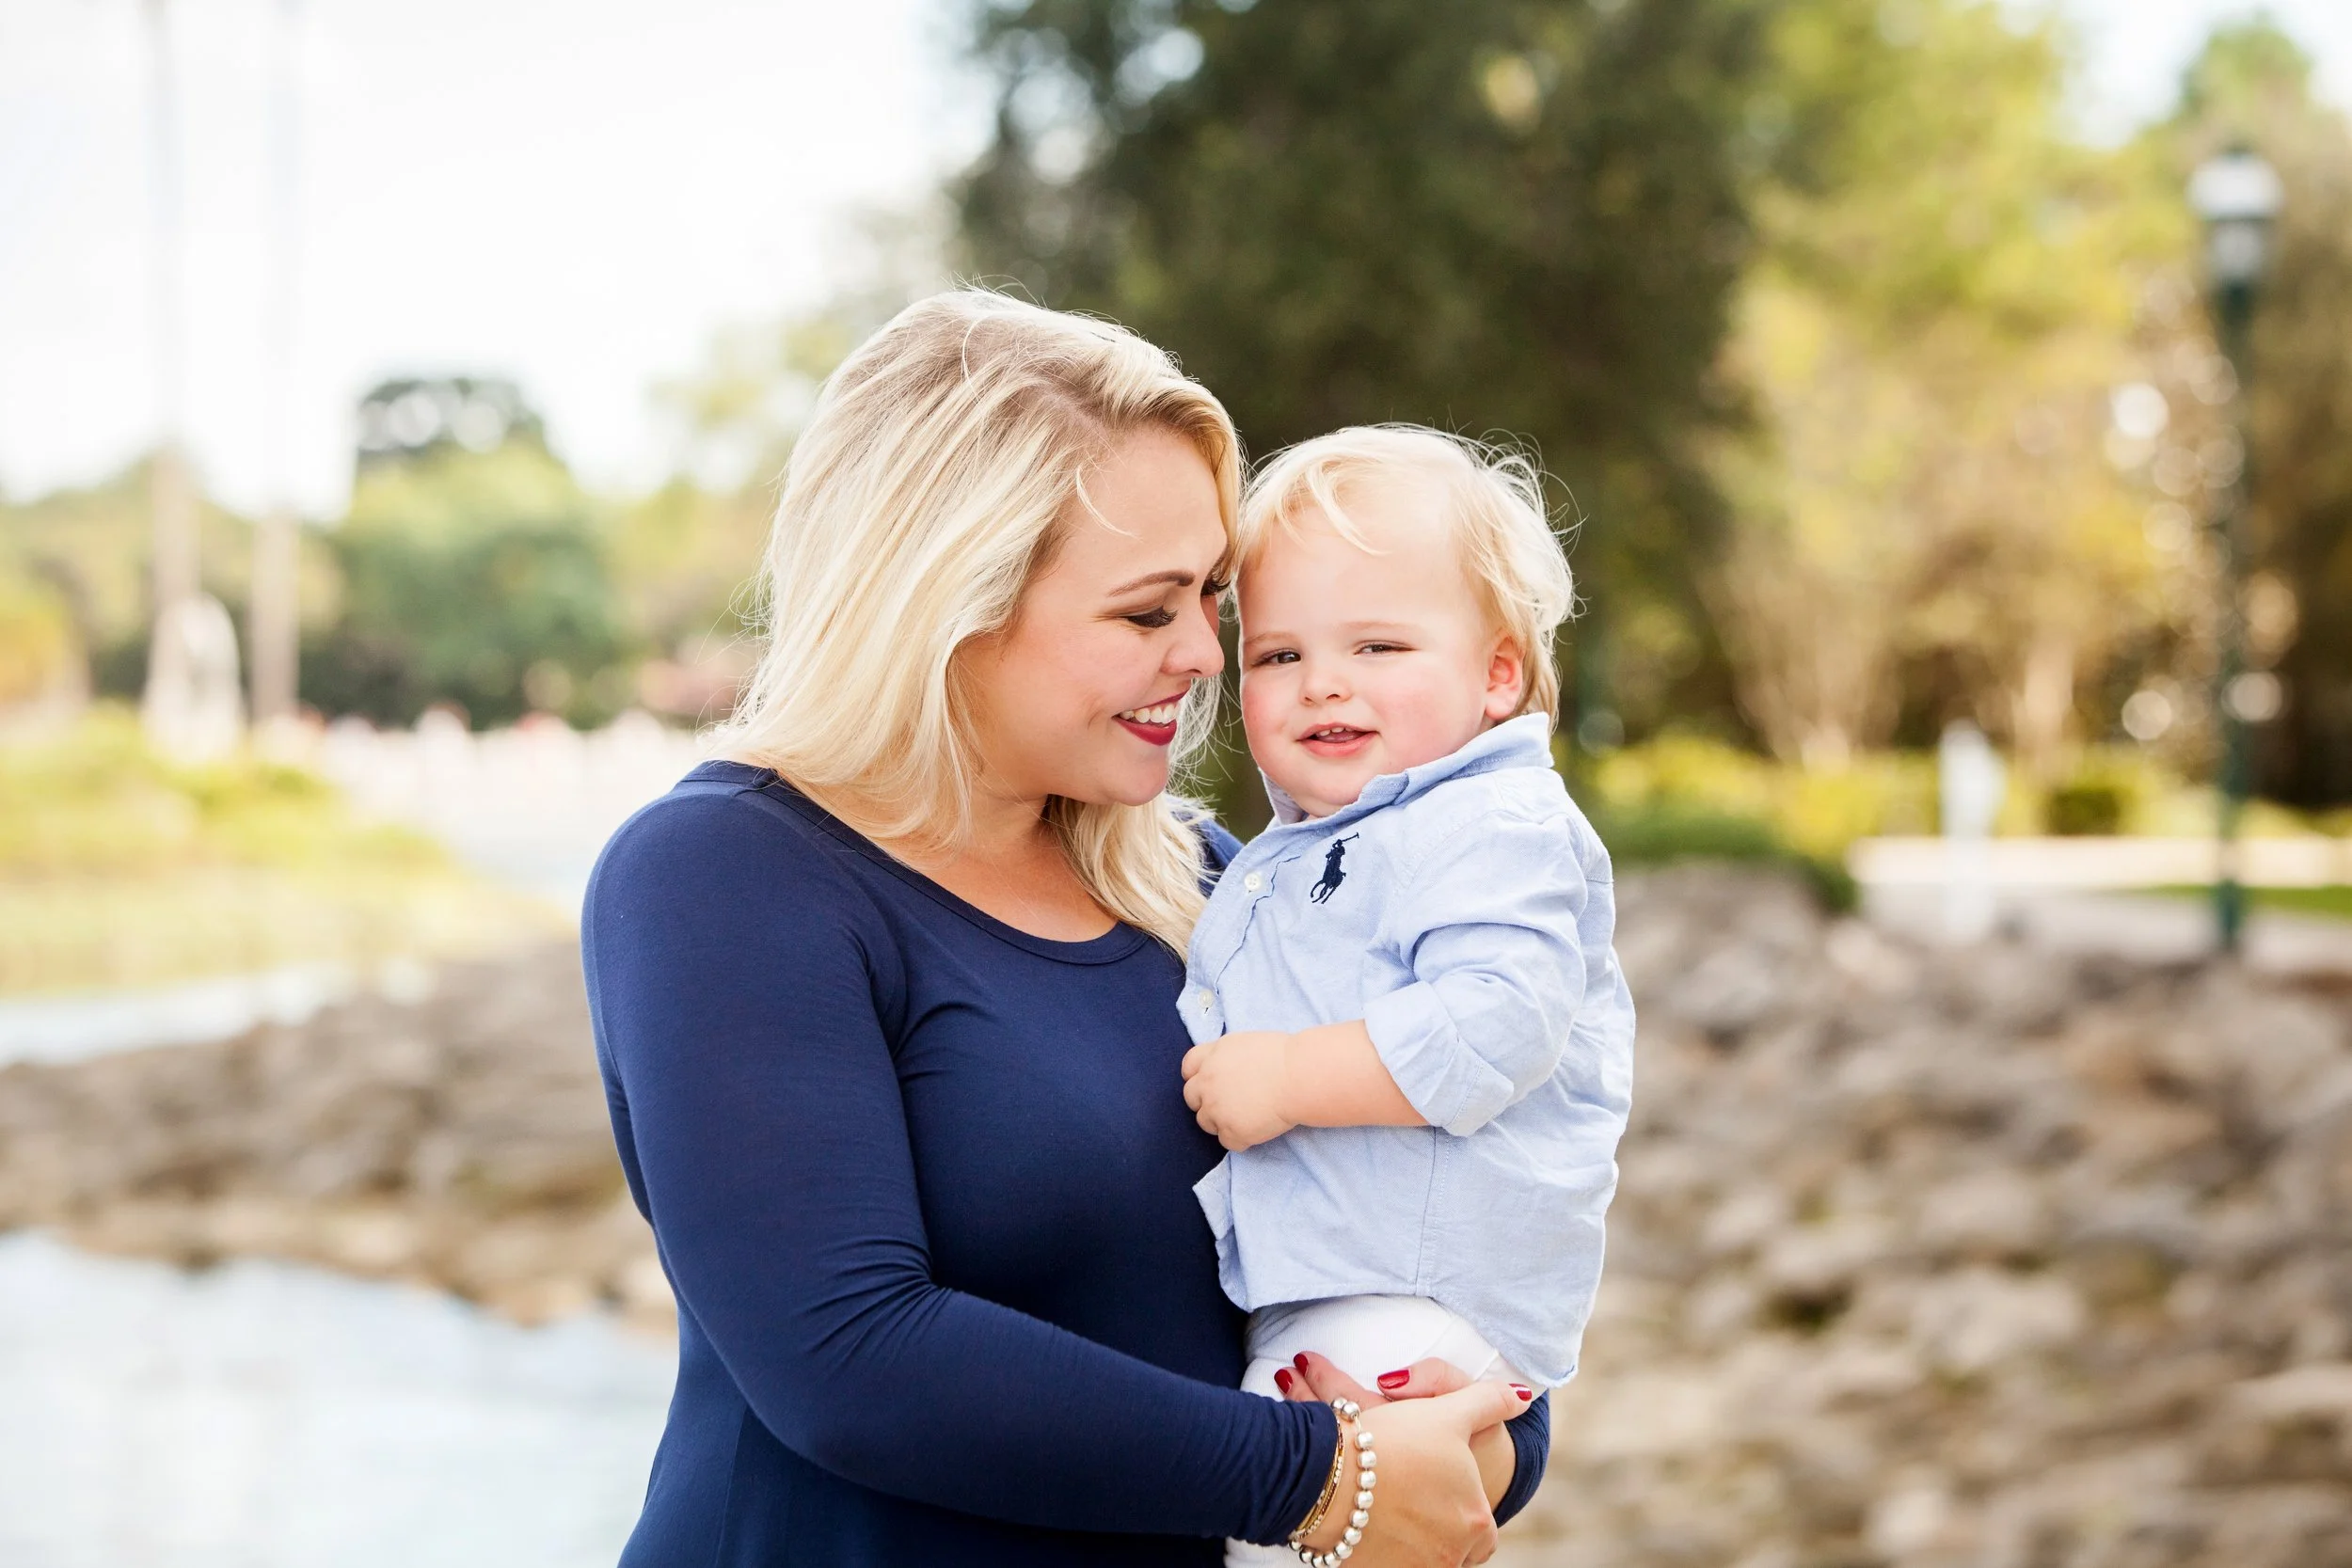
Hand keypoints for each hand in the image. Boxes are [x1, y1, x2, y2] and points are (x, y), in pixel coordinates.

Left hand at [1179, 1030, 1296, 1150]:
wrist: (1300, 1077)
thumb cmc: (1286, 1057)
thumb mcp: (1247, 1044)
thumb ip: (1228, 1058)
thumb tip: (1227, 1070)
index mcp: (1213, 1055)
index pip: (1188, 1067)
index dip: (1198, 1077)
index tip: (1210, 1084)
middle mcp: (1207, 1081)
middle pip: (1191, 1097)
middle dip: (1206, 1102)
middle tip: (1231, 1105)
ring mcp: (1216, 1108)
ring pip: (1206, 1123)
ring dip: (1222, 1122)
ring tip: (1248, 1117)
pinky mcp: (1230, 1131)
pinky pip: (1228, 1142)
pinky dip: (1241, 1139)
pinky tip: (1259, 1128)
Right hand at [1274, 1362, 1530, 1565]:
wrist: (1329, 1475)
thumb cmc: (1395, 1442)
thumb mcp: (1449, 1411)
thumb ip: (1490, 1402)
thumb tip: (1521, 1397)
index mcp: (1477, 1521)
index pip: (1482, 1528)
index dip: (1463, 1508)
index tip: (1440, 1492)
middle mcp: (1452, 1554)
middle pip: (1454, 1548)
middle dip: (1439, 1528)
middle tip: (1413, 1499)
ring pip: (1424, 1559)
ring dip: (1412, 1541)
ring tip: (1389, 1509)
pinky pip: (1391, 1566)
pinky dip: (1385, 1551)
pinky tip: (1370, 1525)